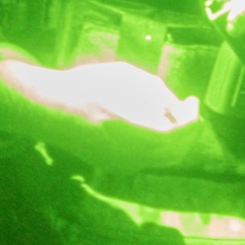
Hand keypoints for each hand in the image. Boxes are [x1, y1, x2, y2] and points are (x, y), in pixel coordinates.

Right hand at [0, 59, 202, 172]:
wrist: (51, 109)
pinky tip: (153, 124)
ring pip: (163, 158)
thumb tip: (176, 106)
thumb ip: (156, 92)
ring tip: (171, 113)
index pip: (179, 135)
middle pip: (175, 151)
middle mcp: (131, 156)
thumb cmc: (87, 86)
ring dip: (175, 138)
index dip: (192, 118)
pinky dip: (158, 144)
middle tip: (187, 108)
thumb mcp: (124, 77)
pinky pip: (147, 159)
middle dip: (188, 130)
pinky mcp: (115, 167)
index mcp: (134, 132)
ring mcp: (123, 165)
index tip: (193, 101)